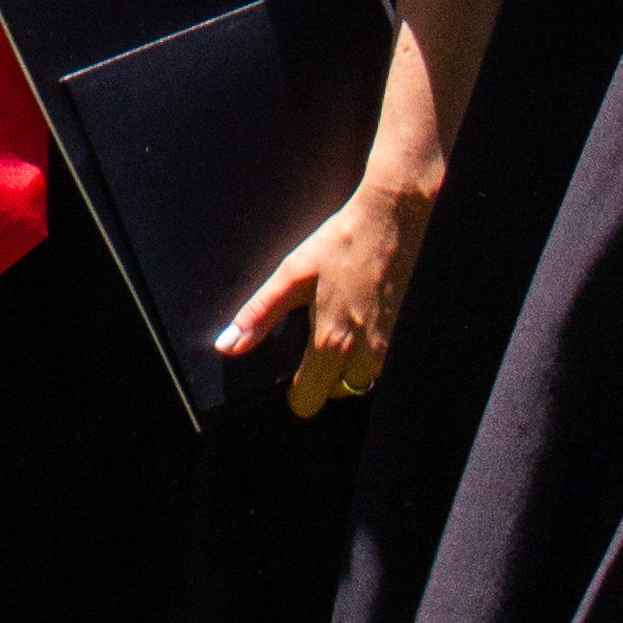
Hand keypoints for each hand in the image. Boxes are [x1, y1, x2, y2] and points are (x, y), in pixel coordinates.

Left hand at [217, 168, 431, 416]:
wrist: (389, 221)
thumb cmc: (338, 244)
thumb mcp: (291, 275)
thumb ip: (259, 315)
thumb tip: (227, 346)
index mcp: (331, 343)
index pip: (308, 401)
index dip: (292, 391)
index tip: (286, 367)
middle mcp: (362, 355)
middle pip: (333, 394)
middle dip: (318, 377)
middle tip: (307, 335)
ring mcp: (384, 348)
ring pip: (355, 382)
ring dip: (339, 368)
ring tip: (326, 325)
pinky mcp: (395, 336)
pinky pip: (371, 365)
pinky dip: (356, 355)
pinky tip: (346, 317)